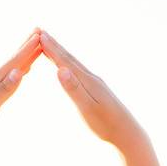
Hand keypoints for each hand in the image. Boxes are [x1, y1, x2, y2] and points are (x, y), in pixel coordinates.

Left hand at [0, 30, 41, 147]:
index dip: (28, 49)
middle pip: (13, 59)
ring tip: (34, 45)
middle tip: (39, 30)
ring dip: (23, 55)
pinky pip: (9, 75)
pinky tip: (22, 69)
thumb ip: (5, 89)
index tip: (40, 36)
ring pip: (12, 65)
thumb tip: (18, 71)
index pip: (14, 62)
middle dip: (26, 45)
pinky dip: (18, 68)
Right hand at [39, 29, 146, 150]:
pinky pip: (79, 73)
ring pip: (75, 65)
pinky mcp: (98, 90)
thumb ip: (74, 89)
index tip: (39, 34)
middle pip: (70, 59)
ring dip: (62, 54)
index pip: (65, 61)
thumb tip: (60, 69)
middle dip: (55, 45)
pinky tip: (69, 68)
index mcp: (87, 81)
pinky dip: (70, 66)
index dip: (51, 48)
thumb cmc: (106, 125)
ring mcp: (96, 84)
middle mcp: (92, 78)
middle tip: (41, 31)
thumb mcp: (87, 108)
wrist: (128, 134)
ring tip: (51, 45)